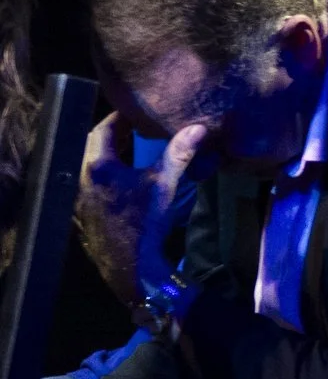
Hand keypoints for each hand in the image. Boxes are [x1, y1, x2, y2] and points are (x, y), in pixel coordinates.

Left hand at [73, 116, 204, 306]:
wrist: (129, 265)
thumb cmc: (145, 222)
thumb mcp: (164, 185)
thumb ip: (178, 154)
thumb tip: (197, 128)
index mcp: (97, 167)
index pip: (103, 129)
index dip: (119, 118)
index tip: (135, 113)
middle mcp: (81, 179)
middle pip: (93, 146)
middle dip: (112, 136)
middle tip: (133, 130)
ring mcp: (79, 198)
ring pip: (90, 167)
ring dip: (108, 157)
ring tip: (130, 154)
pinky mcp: (82, 213)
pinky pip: (90, 185)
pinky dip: (105, 177)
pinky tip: (122, 184)